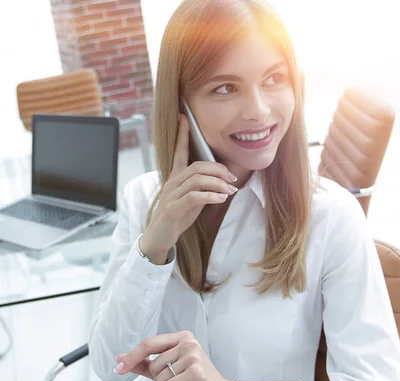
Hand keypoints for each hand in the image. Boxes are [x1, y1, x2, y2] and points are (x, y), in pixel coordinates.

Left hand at [113, 331, 248, 380]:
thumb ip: (146, 364)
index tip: (118, 367)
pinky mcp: (197, 371)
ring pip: (160, 378)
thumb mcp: (169, 372)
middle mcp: (188, 342)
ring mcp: (194, 356)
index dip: (132, 356)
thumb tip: (121, 359)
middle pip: (153, 365)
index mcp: (182, 338)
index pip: (149, 344)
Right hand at [139, 114, 238, 262]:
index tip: (185, 118)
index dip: (182, 135)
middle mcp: (172, 183)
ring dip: (218, 183)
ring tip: (231, 190)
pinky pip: (193, 197)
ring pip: (196, 180)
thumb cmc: (177, 216)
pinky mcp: (173, 209)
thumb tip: (224, 182)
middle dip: (218, 169)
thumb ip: (202, 188)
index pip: (179, 152)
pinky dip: (210, 196)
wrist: (159, 237)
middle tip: (233, 178)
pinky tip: (221, 198)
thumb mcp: (192, 199)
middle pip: (196, 166)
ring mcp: (171, 195)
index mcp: (175, 178)